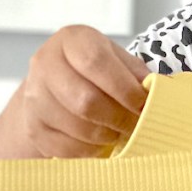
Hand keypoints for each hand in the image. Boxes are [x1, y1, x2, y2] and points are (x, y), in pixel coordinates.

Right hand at [0, 25, 151, 160]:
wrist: (54, 90)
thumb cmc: (94, 74)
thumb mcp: (117, 61)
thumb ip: (136, 74)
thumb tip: (157, 93)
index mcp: (72, 40)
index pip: (96, 62)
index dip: (124, 88)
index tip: (143, 104)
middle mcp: (45, 64)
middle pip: (85, 100)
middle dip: (119, 118)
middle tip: (136, 125)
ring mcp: (35, 97)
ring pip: (78, 127)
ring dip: (107, 136)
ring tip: (119, 132)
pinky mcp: (33, 127)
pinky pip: (68, 148)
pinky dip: (91, 150)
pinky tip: (100, 142)